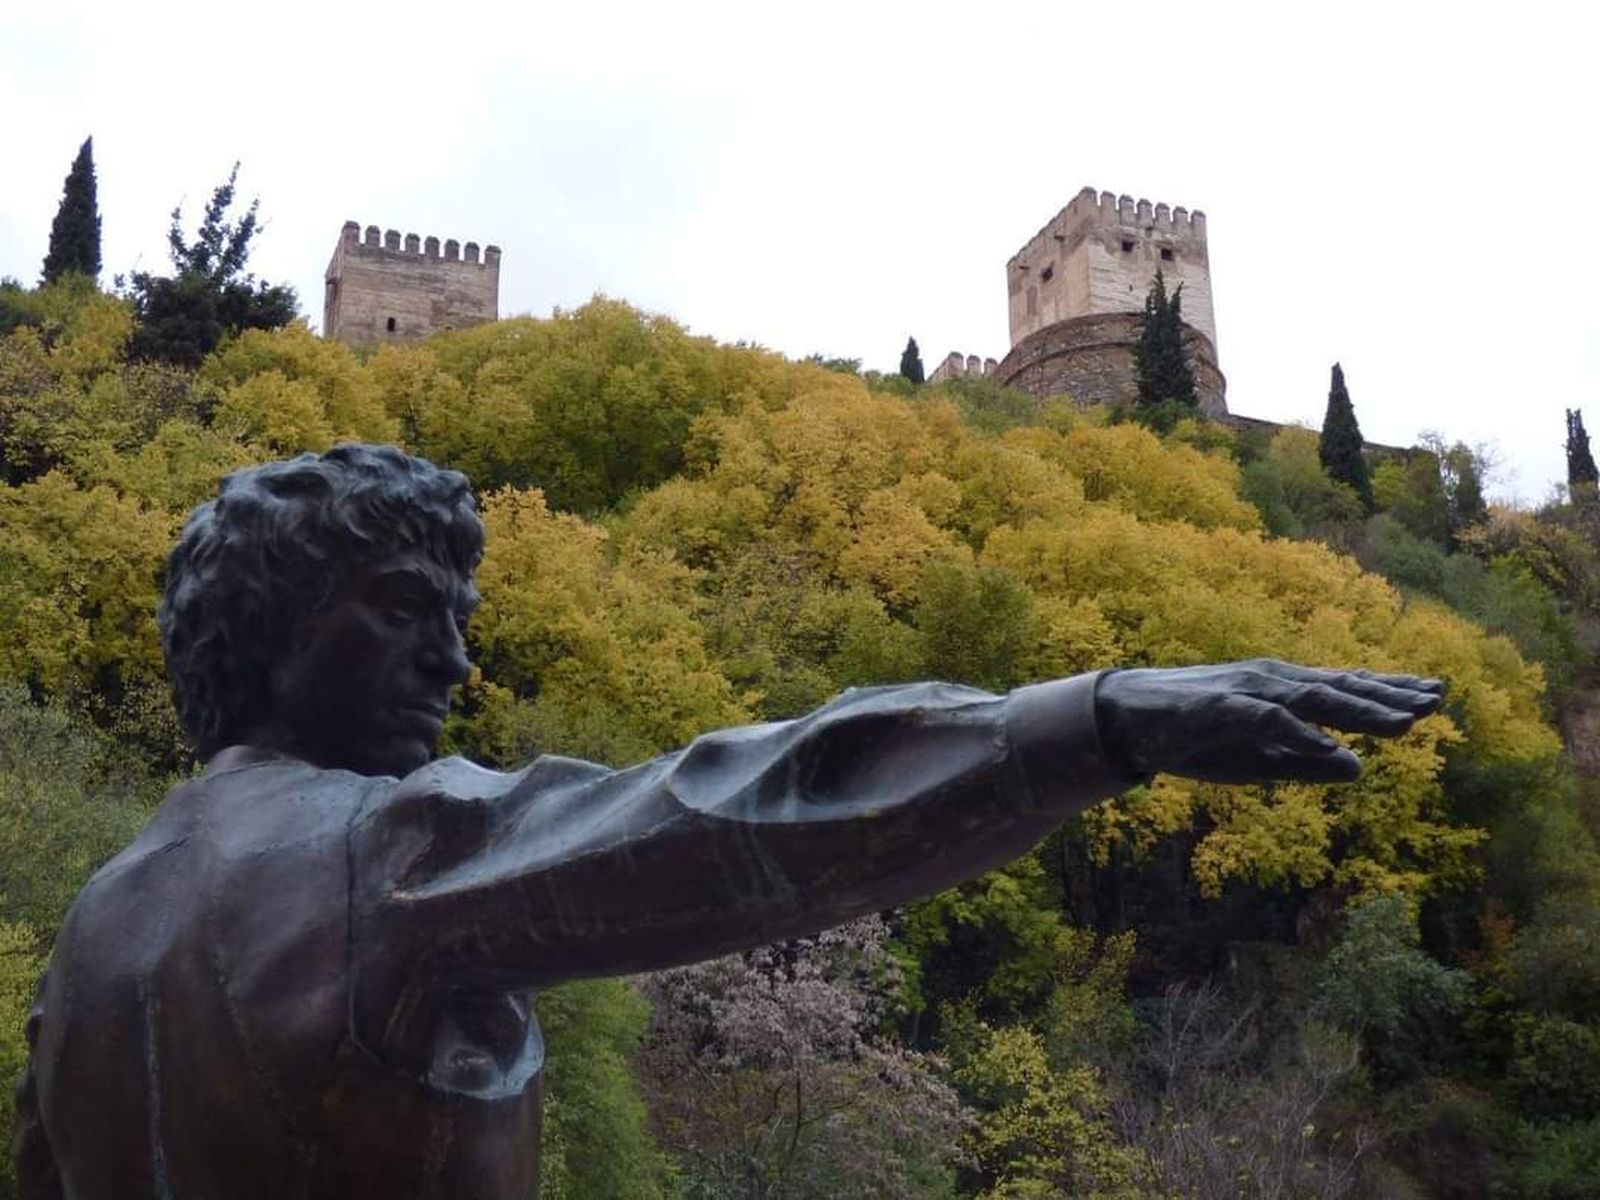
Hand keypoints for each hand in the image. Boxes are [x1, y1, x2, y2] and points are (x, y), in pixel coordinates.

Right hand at [1094, 659, 1444, 784]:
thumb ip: (1305, 763)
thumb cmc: (1193, 736)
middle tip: (1437, 700)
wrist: (1128, 719)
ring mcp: (1247, 690)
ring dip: (1359, 711)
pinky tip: (1333, 746)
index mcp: (1282, 691)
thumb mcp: (1256, 760)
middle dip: (1389, 695)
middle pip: (1339, 687)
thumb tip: (1360, 769)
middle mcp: (1272, 681)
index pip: (1345, 688)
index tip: (1434, 697)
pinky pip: (1269, 721)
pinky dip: (1302, 732)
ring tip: (1402, 724)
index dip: (1389, 692)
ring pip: (1313, 699)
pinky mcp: (1221, 708)